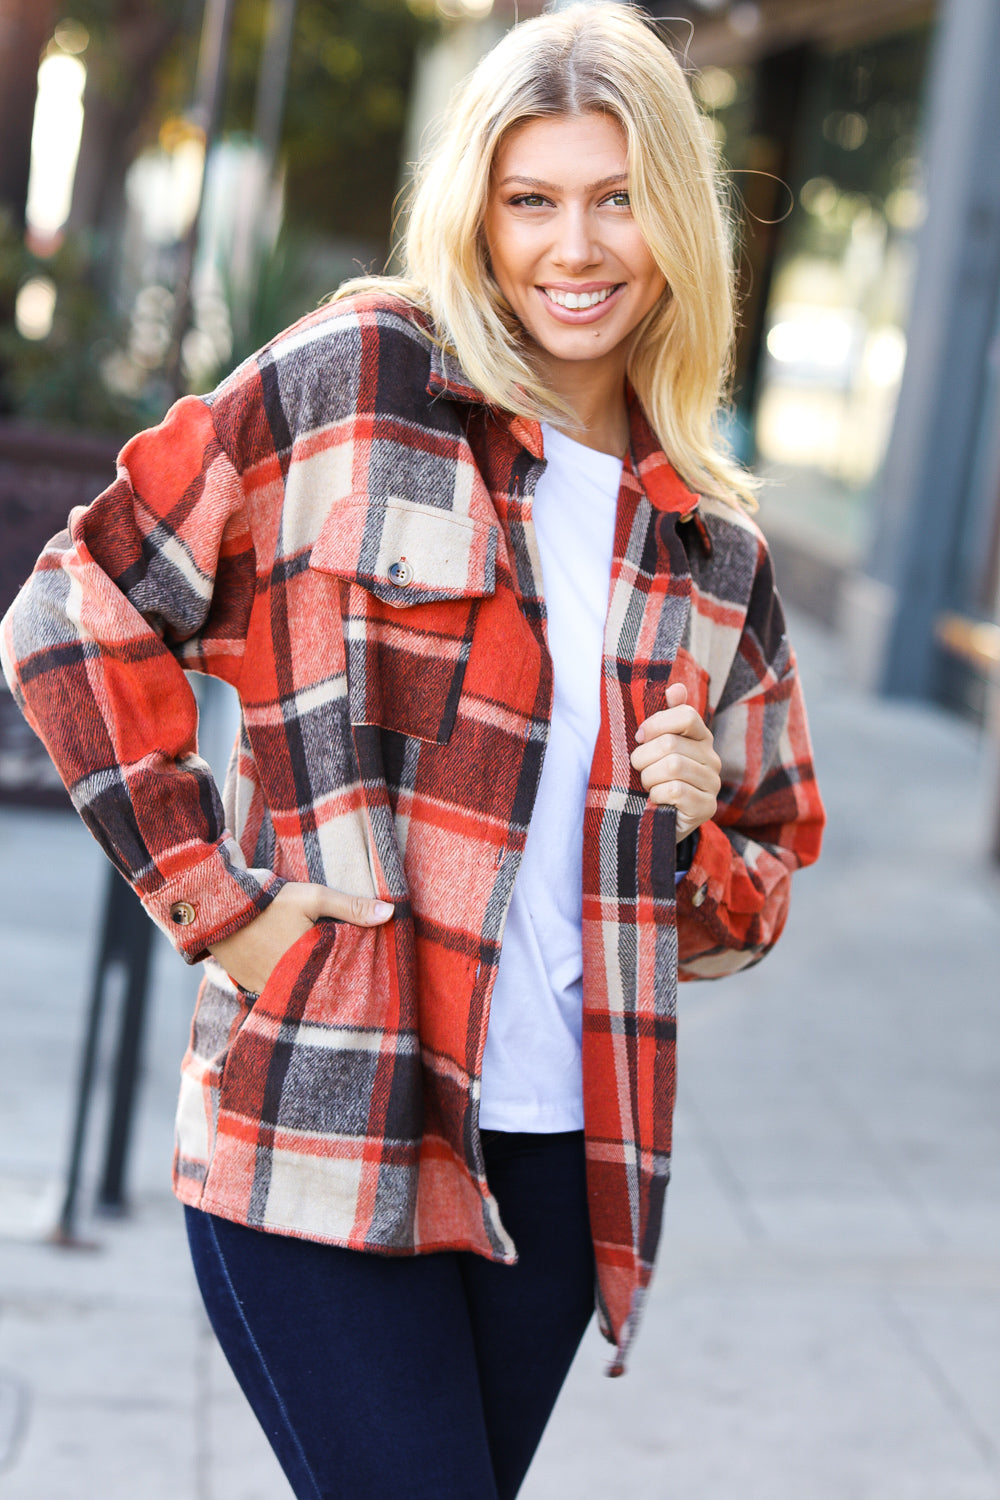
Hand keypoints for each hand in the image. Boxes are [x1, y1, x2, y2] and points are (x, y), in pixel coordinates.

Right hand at [208, 882, 392, 994]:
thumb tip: (390, 912)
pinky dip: (290, 988)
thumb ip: (351, 906)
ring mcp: (266, 990)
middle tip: (355, 991)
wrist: (216, 908)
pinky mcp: (251, 987)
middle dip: (335, 990)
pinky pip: (278, 994)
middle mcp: (287, 985)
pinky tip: (299, 979)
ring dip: (311, 989)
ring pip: (298, 995)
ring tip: (327, 983)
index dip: (357, 982)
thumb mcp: (312, 897)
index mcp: (307, 967)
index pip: (342, 982)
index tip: (373, 982)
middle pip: (320, 992)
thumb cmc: (268, 902)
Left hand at [630, 682, 721, 841]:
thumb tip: (676, 687)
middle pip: (671, 744)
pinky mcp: (707, 807)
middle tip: (639, 770)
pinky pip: (675, 791)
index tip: (639, 738)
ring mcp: (713, 784)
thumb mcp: (654, 746)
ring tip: (648, 785)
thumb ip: (665, 717)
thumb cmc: (652, 778)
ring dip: (648, 778)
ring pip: (672, 767)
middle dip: (643, 757)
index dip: (656, 724)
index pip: (686, 715)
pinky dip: (656, 795)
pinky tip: (656, 800)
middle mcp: (713, 759)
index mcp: (701, 738)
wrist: (655, 822)